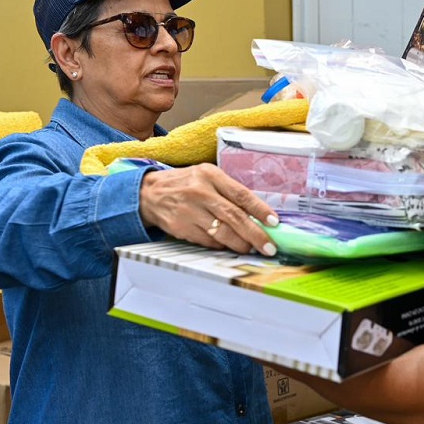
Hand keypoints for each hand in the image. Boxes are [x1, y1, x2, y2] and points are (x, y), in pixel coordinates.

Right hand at [138, 163, 277, 255]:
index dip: (260, 210)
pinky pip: (208, 241)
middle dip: (255, 234)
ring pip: (222, 233)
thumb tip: (257, 214)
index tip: (274, 222)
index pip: (241, 194)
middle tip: (269, 247)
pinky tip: (228, 246)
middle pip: (234, 217)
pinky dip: (221, 245)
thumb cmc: (186, 184)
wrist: (149, 193)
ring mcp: (189, 211)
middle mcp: (200, 192)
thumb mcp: (206, 177)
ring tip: (251, 248)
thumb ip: (229, 191)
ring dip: (240, 244)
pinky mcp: (180, 227)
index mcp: (210, 175)